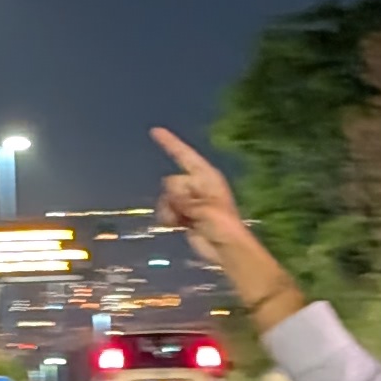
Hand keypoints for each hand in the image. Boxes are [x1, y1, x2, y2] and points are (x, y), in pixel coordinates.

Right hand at [150, 124, 244, 264]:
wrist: (225, 249)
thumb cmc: (223, 225)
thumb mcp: (206, 209)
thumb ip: (185, 199)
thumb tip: (170, 195)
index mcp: (206, 177)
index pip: (184, 155)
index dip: (170, 143)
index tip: (154, 131)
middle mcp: (196, 185)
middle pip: (172, 181)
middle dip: (174, 195)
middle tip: (190, 211)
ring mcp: (189, 200)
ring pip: (166, 196)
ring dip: (170, 209)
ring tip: (184, 220)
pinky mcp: (184, 214)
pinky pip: (166, 208)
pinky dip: (168, 216)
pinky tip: (177, 224)